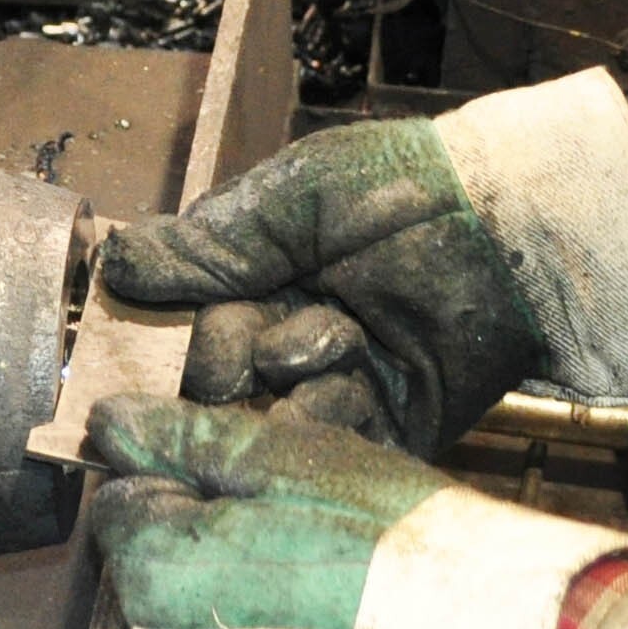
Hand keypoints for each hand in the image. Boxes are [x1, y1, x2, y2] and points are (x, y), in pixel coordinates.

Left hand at [82, 393, 452, 628]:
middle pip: (164, 556)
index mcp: (152, 568)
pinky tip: (335, 616)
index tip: (244, 468)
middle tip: (298, 508)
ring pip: (207, 609)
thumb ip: (183, 438)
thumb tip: (115, 423)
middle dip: (216, 525)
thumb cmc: (374, 550)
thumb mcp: (278, 460)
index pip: (122, 497)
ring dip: (249, 579)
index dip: (181, 468)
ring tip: (328, 563)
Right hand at [98, 115, 544, 456]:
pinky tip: (346, 374)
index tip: (180, 330)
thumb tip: (113, 261)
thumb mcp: (293, 199)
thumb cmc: (404, 185)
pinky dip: (331, 415)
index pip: (186, 329)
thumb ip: (209, 241)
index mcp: (261, 280)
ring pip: (270, 418)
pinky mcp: (389, 425)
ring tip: (328, 336)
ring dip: (289, 383)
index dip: (178, 337)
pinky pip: (335, 443)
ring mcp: (339, 385)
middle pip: (218, 385)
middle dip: (227, 365)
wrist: (514, 222)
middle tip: (254, 343)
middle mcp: (290, 335)